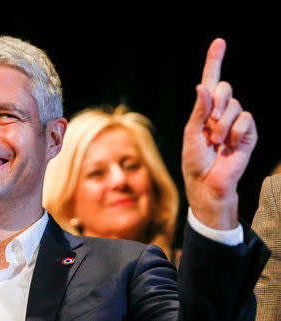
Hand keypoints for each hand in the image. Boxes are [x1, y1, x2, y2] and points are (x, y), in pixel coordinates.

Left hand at [182, 38, 257, 229]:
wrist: (208, 183)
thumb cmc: (195, 160)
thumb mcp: (191, 133)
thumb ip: (199, 110)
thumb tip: (203, 85)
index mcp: (204, 110)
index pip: (210, 80)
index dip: (214, 61)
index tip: (219, 42)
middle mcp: (221, 112)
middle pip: (224, 88)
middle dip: (215, 105)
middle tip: (209, 126)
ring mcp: (236, 122)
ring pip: (234, 105)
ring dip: (221, 125)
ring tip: (217, 142)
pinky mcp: (248, 133)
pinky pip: (245, 119)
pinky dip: (234, 132)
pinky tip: (230, 145)